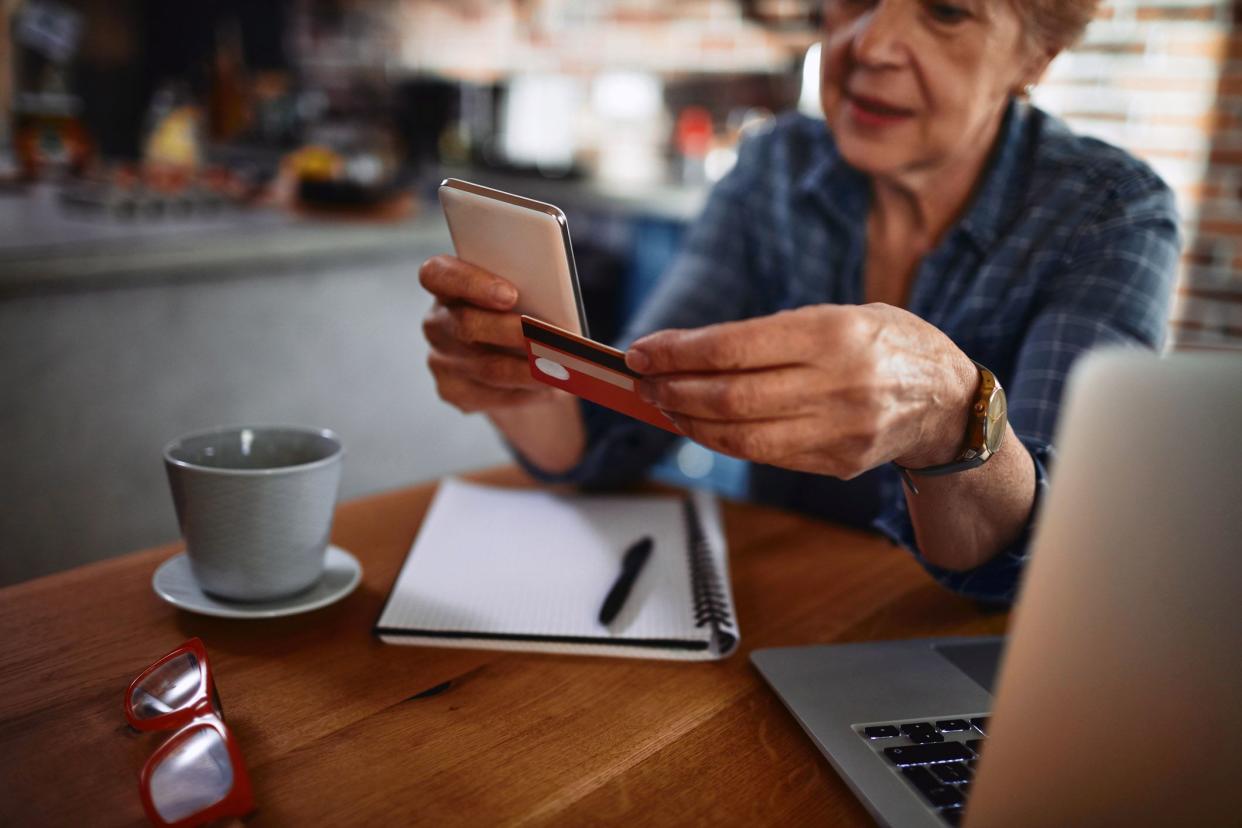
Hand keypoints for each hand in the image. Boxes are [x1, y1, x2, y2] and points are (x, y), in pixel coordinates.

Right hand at [418, 255, 551, 412]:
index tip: (510, 295)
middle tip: (551, 341)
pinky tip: (551, 389)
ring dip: (530, 370)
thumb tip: (557, 311)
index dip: (471, 284)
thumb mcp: (518, 292)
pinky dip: (526, 393)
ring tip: (565, 371)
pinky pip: (490, 396)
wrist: (506, 354)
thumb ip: (525, 291)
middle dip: (515, 333)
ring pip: (486, 368)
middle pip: (466, 325)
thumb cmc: (516, 309)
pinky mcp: (451, 391)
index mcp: (444, 283)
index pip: (438, 274)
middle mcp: (435, 322)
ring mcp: (439, 359)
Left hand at [625, 304, 977, 477]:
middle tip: (643, 380)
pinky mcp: (837, 462)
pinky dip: (722, 442)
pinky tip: (700, 426)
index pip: (735, 347)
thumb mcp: (840, 314)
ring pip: (741, 435)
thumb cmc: (885, 344)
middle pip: (730, 396)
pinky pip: (764, 455)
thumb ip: (772, 335)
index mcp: (834, 333)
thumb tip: (691, 353)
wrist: (948, 401)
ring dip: (689, 422)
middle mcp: (838, 384)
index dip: (679, 352)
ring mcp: (838, 430)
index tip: (643, 351)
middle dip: (674, 389)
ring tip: (663, 404)